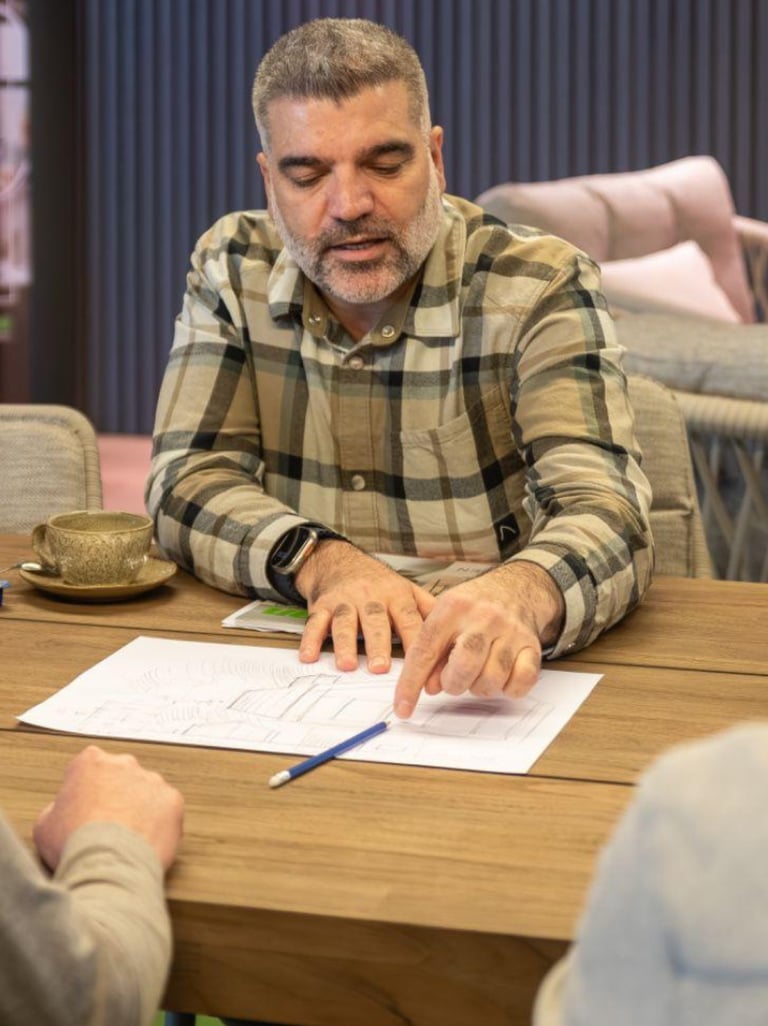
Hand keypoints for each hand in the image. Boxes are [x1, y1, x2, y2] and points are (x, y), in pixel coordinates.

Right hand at [34, 745, 183, 871]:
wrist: (108, 864)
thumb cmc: (76, 843)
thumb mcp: (45, 825)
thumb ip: (58, 807)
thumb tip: (64, 812)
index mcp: (91, 762)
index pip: (90, 766)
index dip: (87, 790)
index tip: (85, 808)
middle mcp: (125, 764)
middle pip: (121, 776)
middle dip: (116, 796)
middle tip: (107, 825)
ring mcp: (152, 780)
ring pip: (147, 792)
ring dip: (140, 809)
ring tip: (126, 838)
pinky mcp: (172, 800)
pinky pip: (167, 810)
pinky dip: (160, 824)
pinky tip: (145, 842)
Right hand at [295, 540, 435, 672]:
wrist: (339, 561)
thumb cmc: (377, 582)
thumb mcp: (406, 590)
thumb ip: (427, 611)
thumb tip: (455, 633)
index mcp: (395, 596)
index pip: (408, 619)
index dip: (415, 641)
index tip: (422, 665)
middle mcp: (370, 597)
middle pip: (375, 621)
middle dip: (377, 644)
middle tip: (380, 668)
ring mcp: (344, 601)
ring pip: (344, 621)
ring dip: (345, 643)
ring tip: (347, 665)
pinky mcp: (321, 606)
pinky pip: (314, 623)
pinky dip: (310, 640)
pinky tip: (309, 656)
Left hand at [393, 561, 564, 718]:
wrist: (516, 588)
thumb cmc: (473, 607)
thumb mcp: (444, 616)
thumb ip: (432, 650)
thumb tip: (430, 687)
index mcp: (453, 607)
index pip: (425, 650)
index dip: (411, 683)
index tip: (402, 708)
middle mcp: (483, 617)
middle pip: (463, 667)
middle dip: (453, 684)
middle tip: (454, 679)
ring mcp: (510, 631)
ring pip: (491, 679)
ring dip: (480, 687)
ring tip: (478, 673)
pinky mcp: (532, 645)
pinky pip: (521, 682)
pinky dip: (509, 689)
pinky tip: (502, 677)